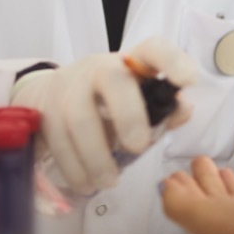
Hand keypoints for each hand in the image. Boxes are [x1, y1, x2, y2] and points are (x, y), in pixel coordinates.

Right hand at [11, 36, 196, 193]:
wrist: (50, 93)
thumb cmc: (107, 100)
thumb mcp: (137, 100)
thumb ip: (165, 109)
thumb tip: (183, 109)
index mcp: (131, 63)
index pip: (153, 50)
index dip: (172, 61)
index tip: (188, 80)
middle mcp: (99, 68)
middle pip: (112, 80)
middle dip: (128, 115)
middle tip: (138, 147)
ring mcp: (68, 87)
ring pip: (79, 118)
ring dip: (97, 157)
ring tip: (110, 181)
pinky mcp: (45, 110)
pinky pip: (58, 141)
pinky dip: (75, 169)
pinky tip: (87, 183)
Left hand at [161, 157, 233, 233]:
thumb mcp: (203, 216)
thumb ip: (179, 204)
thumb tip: (165, 190)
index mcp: (212, 225)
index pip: (193, 202)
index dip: (183, 188)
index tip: (176, 174)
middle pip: (214, 196)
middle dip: (205, 179)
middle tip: (200, 160)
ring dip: (229, 182)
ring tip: (225, 168)